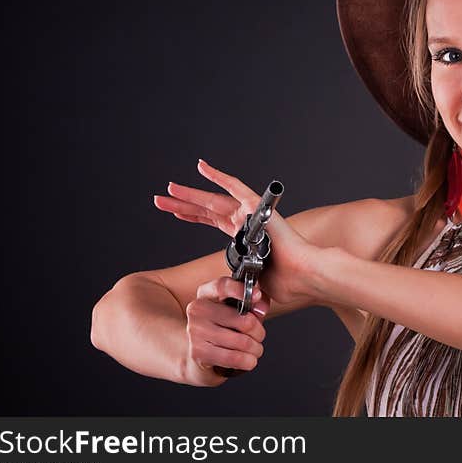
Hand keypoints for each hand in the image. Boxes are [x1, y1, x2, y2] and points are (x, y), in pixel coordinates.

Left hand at [153, 159, 321, 309]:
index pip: (213, 221)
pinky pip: (234, 187)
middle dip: (182, 204)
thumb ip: (238, 281)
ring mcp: (250, 213)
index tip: (175, 212)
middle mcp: (245, 222)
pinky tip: (201, 167)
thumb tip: (231, 295)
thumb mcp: (250, 282)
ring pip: (213, 199)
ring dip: (189, 195)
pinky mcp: (257, 206)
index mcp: (244, 236)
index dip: (193, 216)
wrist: (300, 275)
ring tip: (169, 190)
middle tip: (161, 199)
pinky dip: (218, 177)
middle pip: (206, 210)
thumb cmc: (284, 282)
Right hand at [182, 276, 270, 384]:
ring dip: (256, 348)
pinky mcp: (198, 352)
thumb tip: (261, 307)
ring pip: (243, 342)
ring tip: (255, 349)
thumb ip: (255, 302)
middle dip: (259, 332)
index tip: (257, 295)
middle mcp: (198, 309)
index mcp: (207, 293)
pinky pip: (234, 358)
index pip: (223, 286)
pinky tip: (249, 360)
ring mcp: (195, 331)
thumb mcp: (240, 308)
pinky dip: (248, 361)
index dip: (241, 290)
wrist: (201, 352)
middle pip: (244, 321)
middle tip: (259, 336)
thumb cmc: (225, 326)